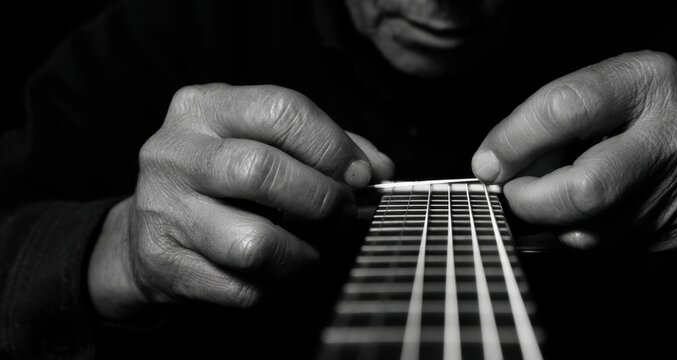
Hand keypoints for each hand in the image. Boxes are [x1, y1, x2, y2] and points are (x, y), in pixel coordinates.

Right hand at [88, 84, 393, 319]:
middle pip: (262, 171)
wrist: (147, 232)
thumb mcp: (262, 140)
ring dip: (302, 254)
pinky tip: (277, 272)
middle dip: (321, 199)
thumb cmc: (224, 180)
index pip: (280, 109)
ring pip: (253, 243)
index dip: (331, 145)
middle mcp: (174, 153)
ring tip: (312, 249)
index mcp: (204, 108)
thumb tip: (379, 169)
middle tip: (342, 214)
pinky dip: (275, 287)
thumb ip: (324, 146)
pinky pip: (242, 287)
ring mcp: (163, 210)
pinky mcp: (164, 264)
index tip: (360, 174)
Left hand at [472, 51, 676, 251]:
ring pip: (585, 234)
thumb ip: (550, 118)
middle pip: (582, 190)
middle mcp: (675, 141)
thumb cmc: (650, 122)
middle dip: (530, 198)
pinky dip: (578, 238)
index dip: (514, 140)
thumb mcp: (609, 93)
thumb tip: (492, 165)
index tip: (488, 161)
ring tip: (566, 195)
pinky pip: (600, 256)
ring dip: (554, 221)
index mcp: (652, 85)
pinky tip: (594, 217)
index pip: (566, 108)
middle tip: (517, 190)